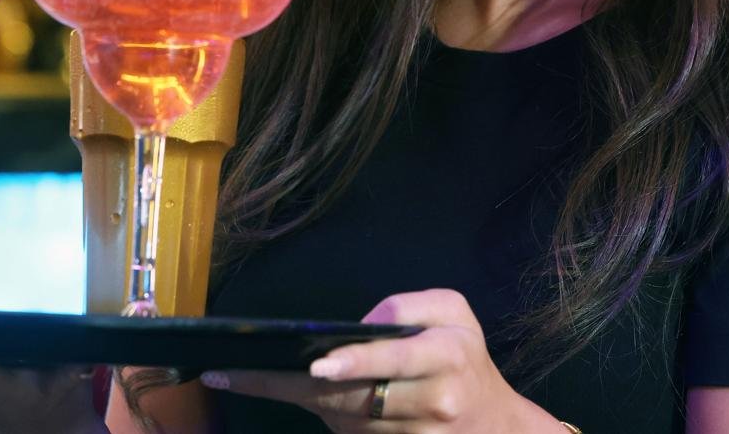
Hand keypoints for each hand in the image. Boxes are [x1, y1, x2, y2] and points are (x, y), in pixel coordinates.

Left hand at [199, 289, 557, 432]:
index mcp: (445, 357)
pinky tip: (298, 395)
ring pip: (344, 422)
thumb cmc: (467, 358)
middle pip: (353, 400)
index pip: (393, 361)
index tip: (317, 364)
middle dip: (291, 386)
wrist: (494, 427)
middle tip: (233, 373)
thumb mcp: (454, 313)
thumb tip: (361, 325)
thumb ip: (409, 306)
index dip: (355, 363)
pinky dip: (324, 417)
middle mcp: (430, 403)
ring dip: (303, 399)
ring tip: (255, 376)